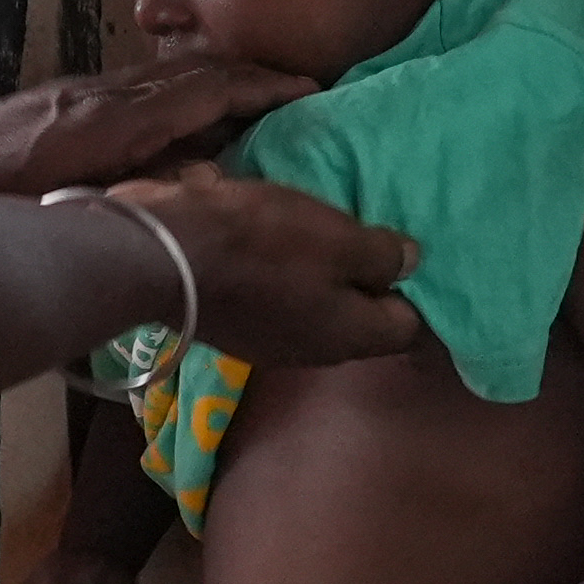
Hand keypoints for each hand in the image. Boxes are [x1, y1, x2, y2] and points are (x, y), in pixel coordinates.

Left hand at [0, 56, 313, 198]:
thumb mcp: (70, 213)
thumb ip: (137, 194)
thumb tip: (202, 181)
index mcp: (109, 121)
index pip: (203, 86)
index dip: (260, 86)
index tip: (308, 88)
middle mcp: (95, 96)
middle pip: (186, 72)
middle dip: (244, 79)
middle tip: (293, 96)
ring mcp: (69, 95)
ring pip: (156, 79)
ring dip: (206, 88)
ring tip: (247, 112)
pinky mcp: (47, 106)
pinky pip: (127, 91)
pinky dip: (167, 100)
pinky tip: (172, 132)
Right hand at [123, 171, 423, 368]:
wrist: (164, 255)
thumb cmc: (264, 243)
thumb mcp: (337, 237)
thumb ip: (382, 254)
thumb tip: (412, 263)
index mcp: (351, 336)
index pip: (409, 327)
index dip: (419, 292)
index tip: (415, 256)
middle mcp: (316, 352)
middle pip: (362, 321)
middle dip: (371, 284)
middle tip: (373, 235)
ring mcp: (271, 343)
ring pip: (318, 311)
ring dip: (326, 278)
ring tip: (327, 232)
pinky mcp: (236, 325)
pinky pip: (280, 300)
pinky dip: (288, 276)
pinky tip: (279, 242)